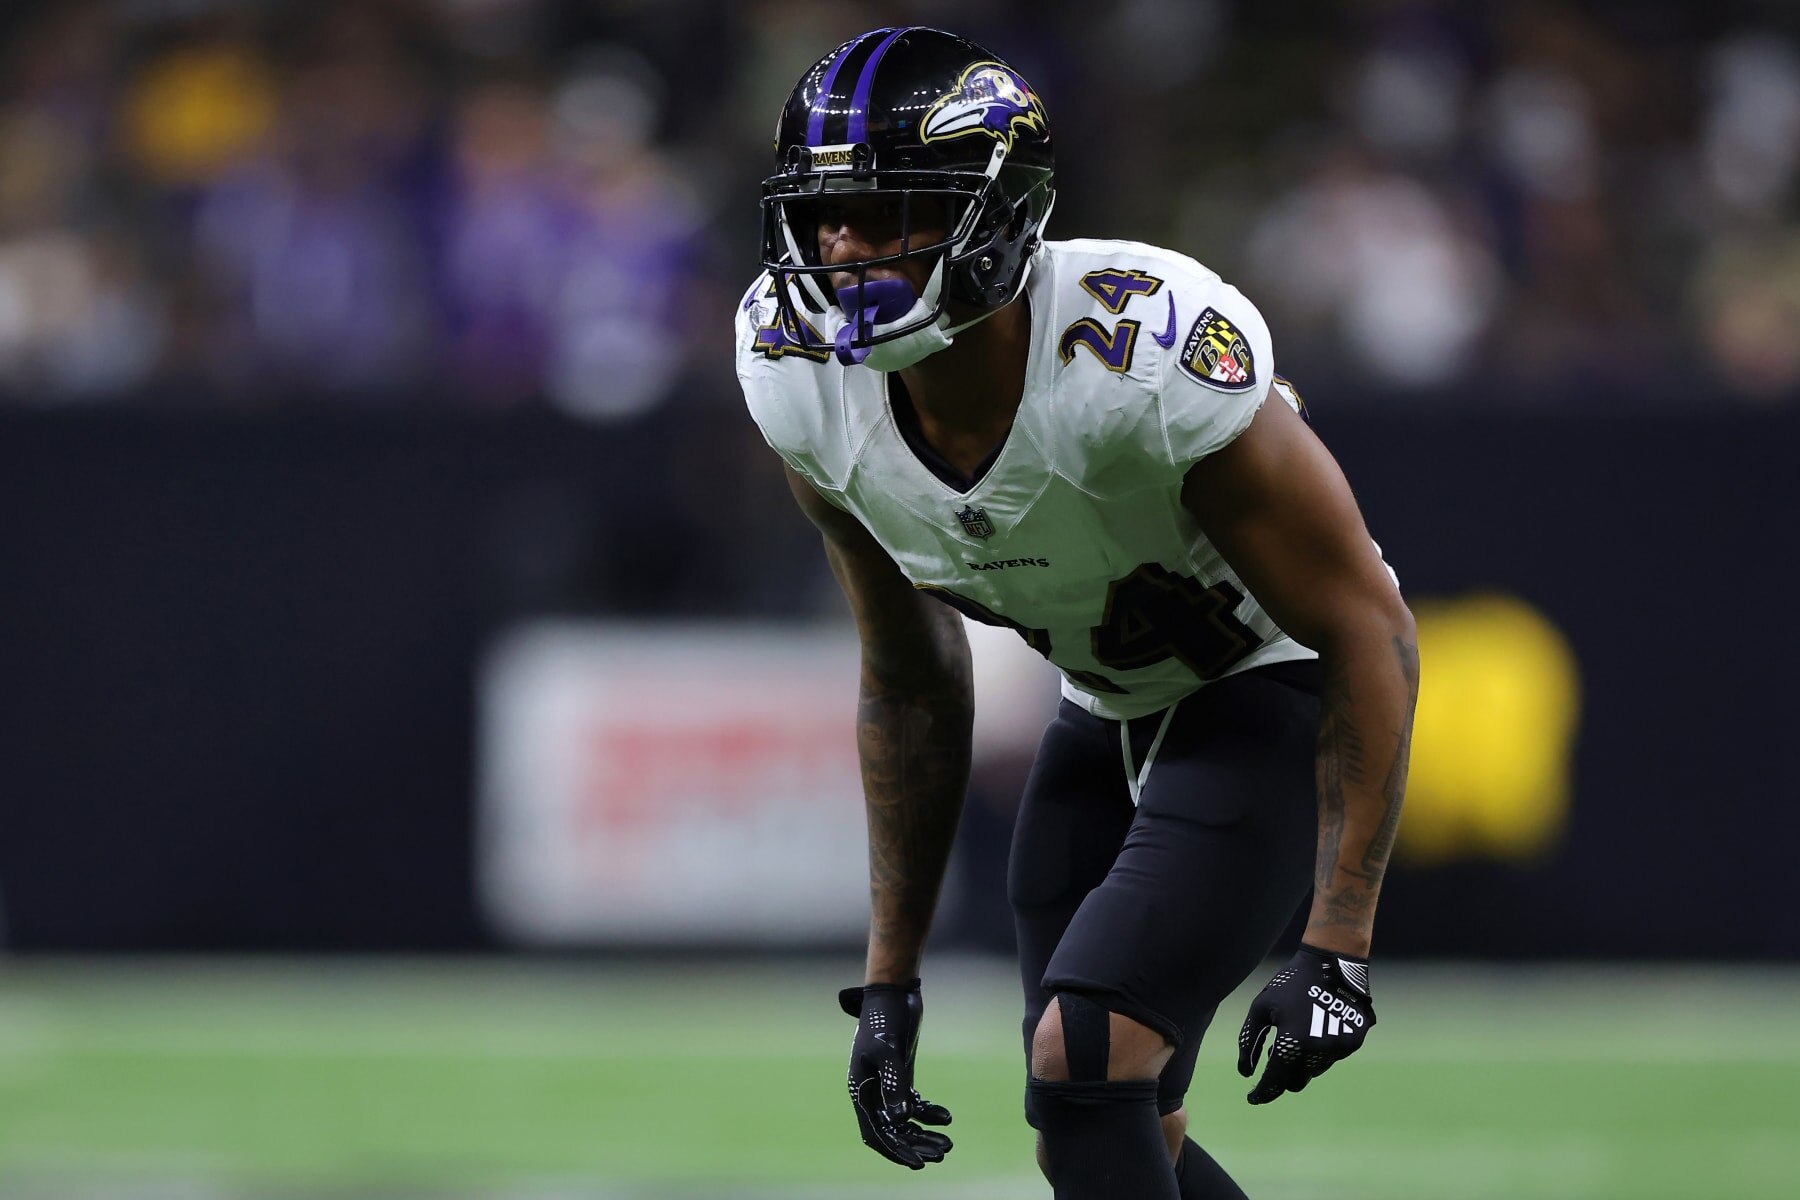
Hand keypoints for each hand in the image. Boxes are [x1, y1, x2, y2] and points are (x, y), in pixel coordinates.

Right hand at [838, 980, 953, 1167]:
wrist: (893, 991)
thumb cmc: (885, 1017)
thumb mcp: (890, 1050)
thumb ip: (895, 1085)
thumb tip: (901, 1120)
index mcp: (860, 1089)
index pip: (875, 1132)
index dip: (895, 1150)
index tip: (917, 1163)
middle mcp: (870, 1091)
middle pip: (892, 1130)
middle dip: (915, 1145)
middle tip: (941, 1154)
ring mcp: (886, 1083)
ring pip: (903, 1120)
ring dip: (923, 1133)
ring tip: (947, 1144)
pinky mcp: (900, 1075)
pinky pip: (913, 1103)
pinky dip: (928, 1113)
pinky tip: (946, 1118)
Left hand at [1237, 944, 1374, 1103]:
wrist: (1331, 963)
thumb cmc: (1290, 983)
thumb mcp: (1261, 1007)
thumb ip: (1248, 1041)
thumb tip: (1245, 1073)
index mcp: (1292, 1044)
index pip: (1274, 1080)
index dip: (1262, 1092)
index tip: (1253, 1098)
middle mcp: (1317, 1052)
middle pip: (1296, 1082)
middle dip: (1283, 1075)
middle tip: (1274, 1056)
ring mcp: (1338, 1049)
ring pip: (1314, 1070)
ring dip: (1302, 1061)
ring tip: (1297, 1033)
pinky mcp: (1353, 1042)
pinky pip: (1331, 1057)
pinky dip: (1320, 1050)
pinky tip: (1316, 1026)